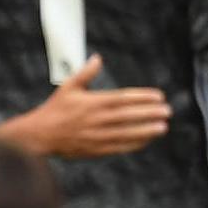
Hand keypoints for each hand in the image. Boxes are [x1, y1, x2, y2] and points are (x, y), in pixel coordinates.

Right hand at [23, 55, 170, 157]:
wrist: (40, 135)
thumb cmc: (54, 110)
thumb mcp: (68, 87)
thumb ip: (85, 73)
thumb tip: (97, 58)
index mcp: (93, 102)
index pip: (123, 98)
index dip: (143, 97)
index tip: (158, 96)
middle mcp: (97, 119)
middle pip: (128, 115)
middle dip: (150, 113)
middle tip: (167, 111)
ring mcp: (97, 135)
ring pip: (127, 132)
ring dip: (146, 130)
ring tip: (163, 127)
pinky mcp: (96, 149)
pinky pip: (120, 147)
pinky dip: (135, 144)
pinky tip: (147, 140)